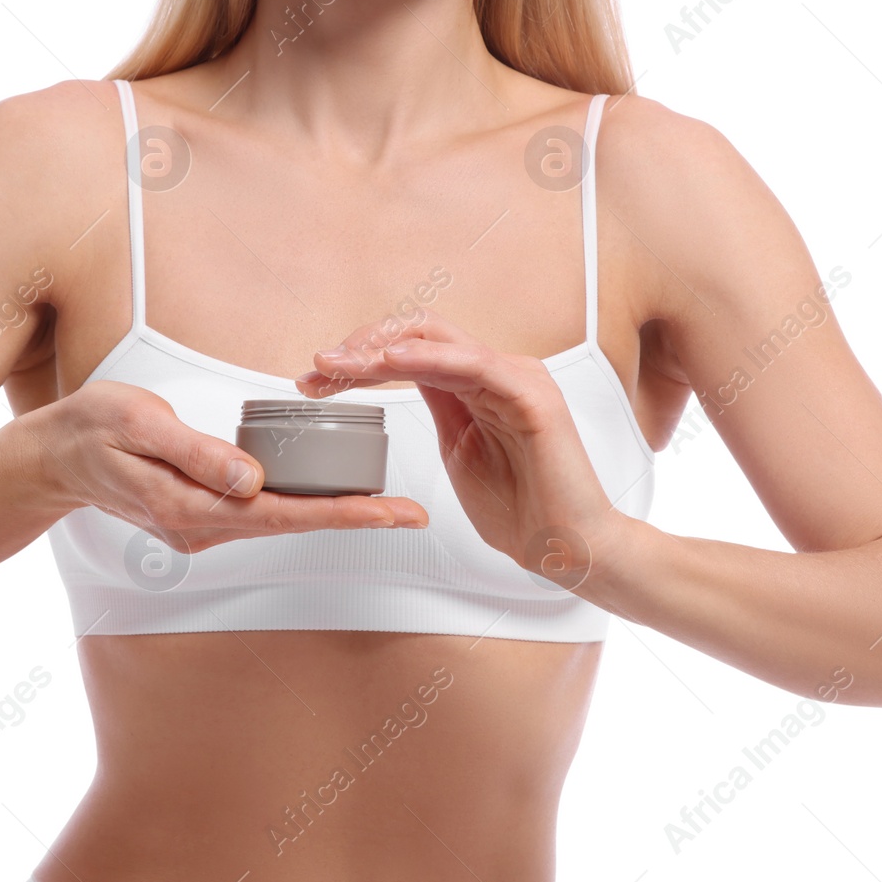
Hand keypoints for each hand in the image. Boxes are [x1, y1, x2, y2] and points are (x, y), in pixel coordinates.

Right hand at [26, 380, 428, 551]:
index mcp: (189, 508)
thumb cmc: (92, 430)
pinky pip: (259, 513)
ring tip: (386, 503)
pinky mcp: (200, 515)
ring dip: (330, 513)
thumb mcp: (139, 425)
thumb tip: (253, 479)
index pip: (282, 515)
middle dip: (354, 518)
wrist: (53, 456)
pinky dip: (298, 505)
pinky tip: (329, 493)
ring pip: (278, 520)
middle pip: (292, 523)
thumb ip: (197, 453)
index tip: (392, 512)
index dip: (343, 514)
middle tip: (413, 512)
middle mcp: (201, 528)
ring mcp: (200, 527)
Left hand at [295, 309, 616, 586]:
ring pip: (440, 342)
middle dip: (363, 345)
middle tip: (319, 367)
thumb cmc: (520, 509)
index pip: (413, 349)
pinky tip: (393, 362)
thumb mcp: (459, 450)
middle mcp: (499, 371)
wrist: (565, 548)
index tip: (316, 379)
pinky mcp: (532, 397)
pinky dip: (429, 359)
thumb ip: (440, 410)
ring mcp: (518, 378)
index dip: (362, 357)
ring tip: (341, 364)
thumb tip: (398, 382)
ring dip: (383, 349)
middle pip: (420, 334)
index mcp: (480, 383)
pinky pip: (474, 365)